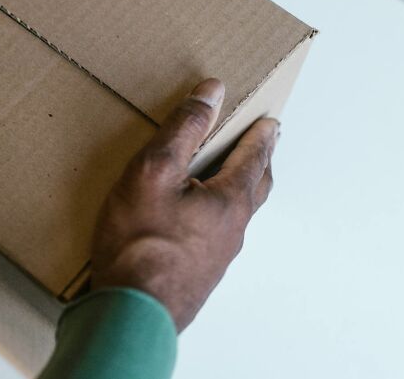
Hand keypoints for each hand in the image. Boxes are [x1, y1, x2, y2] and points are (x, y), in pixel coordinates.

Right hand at [90, 78, 278, 330]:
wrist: (133, 312)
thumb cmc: (140, 241)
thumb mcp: (154, 170)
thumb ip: (184, 129)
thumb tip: (212, 92)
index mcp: (228, 201)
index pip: (253, 158)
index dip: (261, 136)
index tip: (270, 123)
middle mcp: (231, 230)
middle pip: (255, 190)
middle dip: (259, 164)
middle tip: (261, 148)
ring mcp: (216, 257)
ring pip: (236, 216)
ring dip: (239, 191)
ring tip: (228, 179)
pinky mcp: (197, 274)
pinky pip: (216, 237)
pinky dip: (216, 217)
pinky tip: (195, 221)